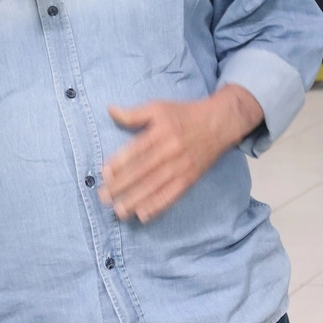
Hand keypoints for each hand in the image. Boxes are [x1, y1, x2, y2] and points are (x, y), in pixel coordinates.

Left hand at [99, 86, 262, 222]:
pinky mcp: (189, 178)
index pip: (138, 149)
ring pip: (156, 186)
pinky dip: (158, 205)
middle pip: (144, 171)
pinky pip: (172, 194)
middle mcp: (170, 150)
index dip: (120, 161)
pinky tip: (143, 215)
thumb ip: (133, 113)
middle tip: (104, 197)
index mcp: (161, 131)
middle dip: (122, 186)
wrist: (219, 123)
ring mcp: (181, 166)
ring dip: (136, 200)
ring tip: (119, 211)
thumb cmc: (184, 114)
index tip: (104, 173)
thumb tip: (109, 110)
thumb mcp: (159, 107)